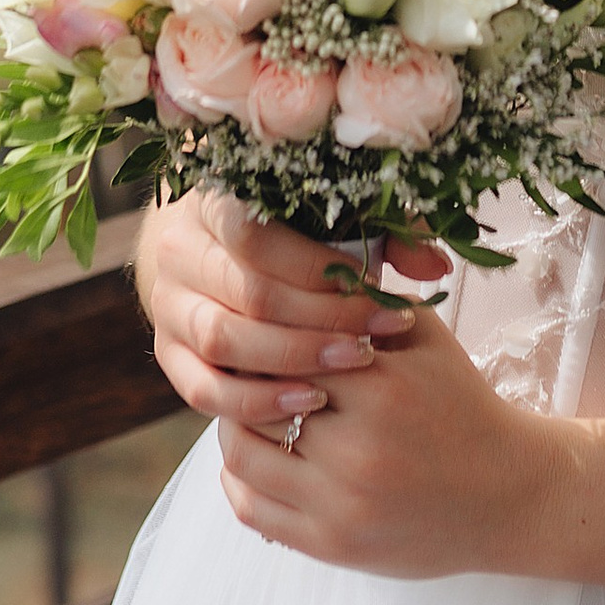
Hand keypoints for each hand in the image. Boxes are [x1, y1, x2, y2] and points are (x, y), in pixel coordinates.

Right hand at [141, 190, 436, 434]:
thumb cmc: (291, 231)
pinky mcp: (169, 357)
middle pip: (246, 292)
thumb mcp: (335, 216)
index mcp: (212, 201)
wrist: (219, 254)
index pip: (257, 234)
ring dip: (292, 360)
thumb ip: (388, 231)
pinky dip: (256, 402)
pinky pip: (204, 390)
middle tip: (373, 340)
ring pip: (223, 342)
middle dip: (318, 320)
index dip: (319, 268)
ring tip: (349, 368)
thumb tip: (436, 268)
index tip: (376, 289)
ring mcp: (168, 308)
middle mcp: (179, 253)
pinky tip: (308, 402)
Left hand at [215, 287, 570, 579]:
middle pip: (257, 402)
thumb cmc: (462, 406)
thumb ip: (367, 304)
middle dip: (243, 379)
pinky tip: (254, 458)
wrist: (505, 495)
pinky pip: (252, 511)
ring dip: (234, 428)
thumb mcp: (427, 340)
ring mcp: (340, 505)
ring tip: (246, 410)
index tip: (253, 324)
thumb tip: (301, 270)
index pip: (286, 349)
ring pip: (242, 457)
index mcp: (380, 389)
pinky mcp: (331, 545)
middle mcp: (356, 450)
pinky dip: (236, 481)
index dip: (264, 334)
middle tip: (237, 364)